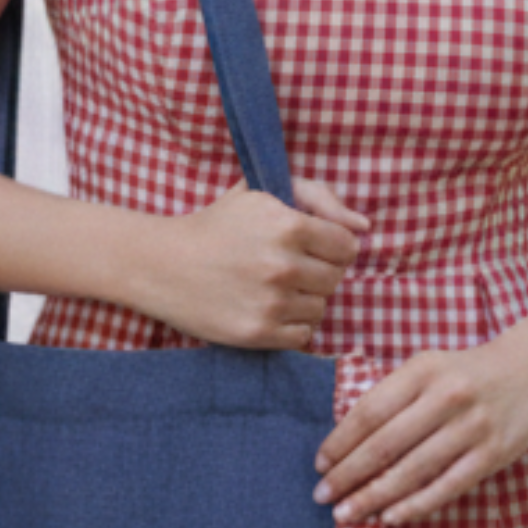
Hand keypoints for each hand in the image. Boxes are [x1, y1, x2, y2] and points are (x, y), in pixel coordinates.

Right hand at [142, 177, 366, 348]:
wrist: (163, 264)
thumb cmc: (219, 224)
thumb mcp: (264, 191)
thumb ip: (320, 197)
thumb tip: (364, 227)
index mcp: (288, 225)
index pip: (347, 246)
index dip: (330, 245)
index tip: (307, 245)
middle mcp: (283, 266)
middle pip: (335, 279)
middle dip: (316, 272)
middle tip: (285, 266)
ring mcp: (271, 303)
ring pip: (321, 308)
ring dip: (304, 300)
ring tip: (272, 288)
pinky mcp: (258, 333)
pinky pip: (304, 335)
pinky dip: (291, 326)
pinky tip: (267, 309)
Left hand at [314, 331, 527, 526]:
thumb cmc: (468, 372)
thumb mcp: (429, 368)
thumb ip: (394, 397)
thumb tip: (349, 444)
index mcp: (422, 371)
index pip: (369, 412)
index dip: (340, 442)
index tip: (320, 465)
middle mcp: (446, 397)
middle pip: (384, 445)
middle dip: (348, 475)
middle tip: (323, 497)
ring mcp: (471, 427)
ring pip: (412, 471)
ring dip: (373, 496)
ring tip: (347, 514)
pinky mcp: (493, 454)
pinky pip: (446, 486)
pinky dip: (415, 505)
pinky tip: (390, 518)